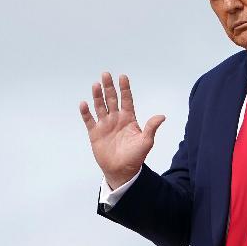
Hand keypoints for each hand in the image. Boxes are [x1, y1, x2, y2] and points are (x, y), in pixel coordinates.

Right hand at [78, 72, 165, 189]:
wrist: (122, 171)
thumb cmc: (135, 157)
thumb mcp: (146, 141)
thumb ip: (151, 128)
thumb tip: (162, 116)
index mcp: (128, 118)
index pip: (126, 99)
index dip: (124, 88)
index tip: (123, 77)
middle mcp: (116, 119)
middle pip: (111, 99)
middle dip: (108, 87)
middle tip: (106, 74)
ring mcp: (105, 125)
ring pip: (100, 106)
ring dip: (97, 96)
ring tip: (95, 85)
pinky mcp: (95, 133)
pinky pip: (89, 120)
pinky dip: (86, 112)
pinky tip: (84, 104)